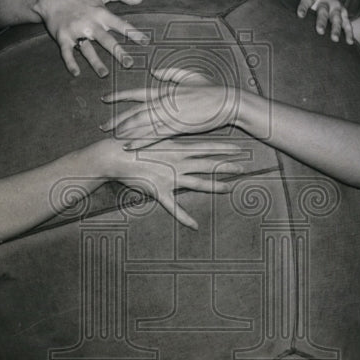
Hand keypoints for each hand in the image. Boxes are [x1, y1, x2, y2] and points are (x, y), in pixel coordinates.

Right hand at [35, 0, 147, 77]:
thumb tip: (140, 0)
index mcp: (100, 12)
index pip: (120, 24)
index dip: (133, 33)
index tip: (145, 42)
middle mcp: (89, 23)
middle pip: (106, 40)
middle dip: (118, 52)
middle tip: (129, 64)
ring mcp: (75, 31)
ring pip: (87, 49)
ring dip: (96, 62)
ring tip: (104, 75)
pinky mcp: (62, 37)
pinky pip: (67, 52)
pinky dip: (70, 63)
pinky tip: (76, 73)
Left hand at [100, 67, 240, 148]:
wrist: (226, 101)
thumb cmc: (211, 89)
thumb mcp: (189, 75)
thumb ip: (170, 72)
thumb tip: (154, 70)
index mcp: (165, 91)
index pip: (137, 93)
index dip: (119, 96)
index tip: (106, 99)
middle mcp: (163, 103)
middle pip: (134, 112)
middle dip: (117, 119)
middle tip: (102, 126)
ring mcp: (170, 116)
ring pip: (141, 125)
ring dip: (125, 132)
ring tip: (112, 137)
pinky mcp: (177, 127)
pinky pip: (154, 136)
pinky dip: (140, 141)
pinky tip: (129, 146)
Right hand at [108, 138, 245, 229]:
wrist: (115, 155)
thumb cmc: (134, 143)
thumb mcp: (155, 136)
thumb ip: (171, 138)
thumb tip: (183, 134)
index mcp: (177, 148)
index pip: (206, 147)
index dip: (224, 148)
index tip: (240, 148)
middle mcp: (177, 162)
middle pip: (207, 164)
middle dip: (226, 166)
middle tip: (244, 167)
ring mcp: (169, 177)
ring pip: (196, 183)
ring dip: (214, 186)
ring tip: (230, 189)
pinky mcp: (159, 191)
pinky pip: (173, 207)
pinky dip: (184, 217)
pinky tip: (195, 226)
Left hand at [275, 0, 352, 44]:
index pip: (307, 0)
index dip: (303, 6)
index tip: (300, 15)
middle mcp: (325, 1)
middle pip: (323, 11)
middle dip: (322, 21)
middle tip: (319, 31)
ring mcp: (335, 7)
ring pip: (336, 18)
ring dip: (336, 28)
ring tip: (334, 39)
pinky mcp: (343, 13)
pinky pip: (347, 23)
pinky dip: (349, 32)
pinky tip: (349, 42)